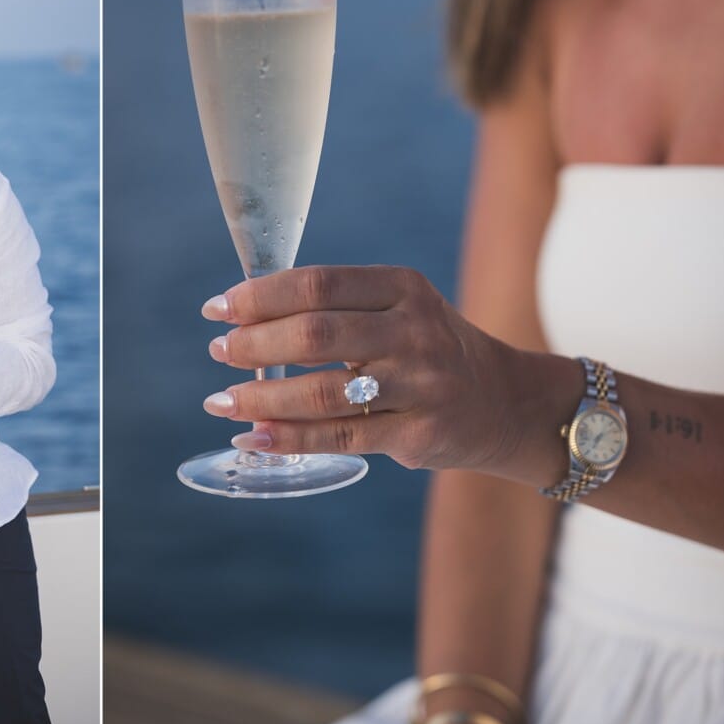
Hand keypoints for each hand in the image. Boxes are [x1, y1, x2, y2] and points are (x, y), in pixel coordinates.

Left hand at [199, 266, 561, 473]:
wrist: (505, 403)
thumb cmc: (427, 350)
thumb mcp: (396, 310)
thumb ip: (333, 308)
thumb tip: (243, 317)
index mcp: (402, 288)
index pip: (317, 284)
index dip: (259, 296)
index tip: (218, 308)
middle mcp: (414, 331)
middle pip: (315, 334)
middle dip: (254, 344)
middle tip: (219, 352)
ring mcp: (420, 384)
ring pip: (321, 391)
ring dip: (261, 398)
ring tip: (222, 401)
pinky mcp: (418, 433)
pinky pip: (339, 436)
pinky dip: (288, 438)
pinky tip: (254, 437)